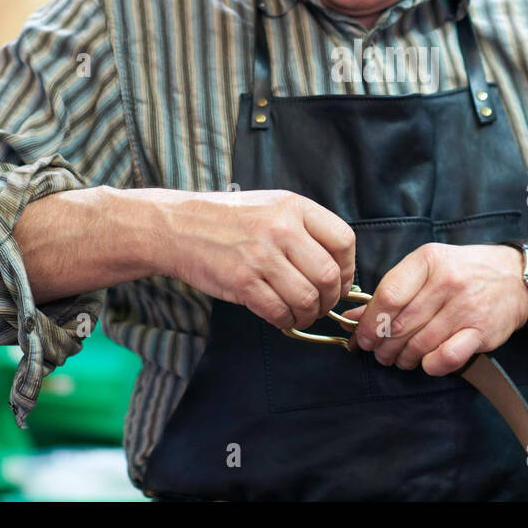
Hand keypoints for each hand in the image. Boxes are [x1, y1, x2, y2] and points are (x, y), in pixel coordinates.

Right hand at [151, 189, 355, 330]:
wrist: (179, 227)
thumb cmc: (230, 220)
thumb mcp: (273, 206)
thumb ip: (305, 229)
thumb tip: (338, 268)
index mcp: (294, 207)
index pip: (343, 240)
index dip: (348, 267)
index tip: (339, 280)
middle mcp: (281, 229)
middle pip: (328, 275)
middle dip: (330, 299)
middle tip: (322, 305)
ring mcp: (261, 256)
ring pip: (306, 298)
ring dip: (309, 314)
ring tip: (302, 314)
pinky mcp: (242, 282)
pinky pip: (278, 311)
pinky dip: (286, 321)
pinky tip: (282, 317)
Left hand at [338, 243, 527, 375]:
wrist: (516, 277)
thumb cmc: (463, 272)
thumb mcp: (427, 269)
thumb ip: (391, 291)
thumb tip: (351, 318)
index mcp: (428, 260)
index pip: (387, 296)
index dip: (368, 323)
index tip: (362, 338)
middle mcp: (447, 282)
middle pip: (400, 325)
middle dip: (383, 346)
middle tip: (380, 353)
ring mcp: (466, 307)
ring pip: (419, 344)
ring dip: (403, 358)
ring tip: (400, 358)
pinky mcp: (482, 332)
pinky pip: (446, 358)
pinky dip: (430, 365)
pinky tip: (426, 362)